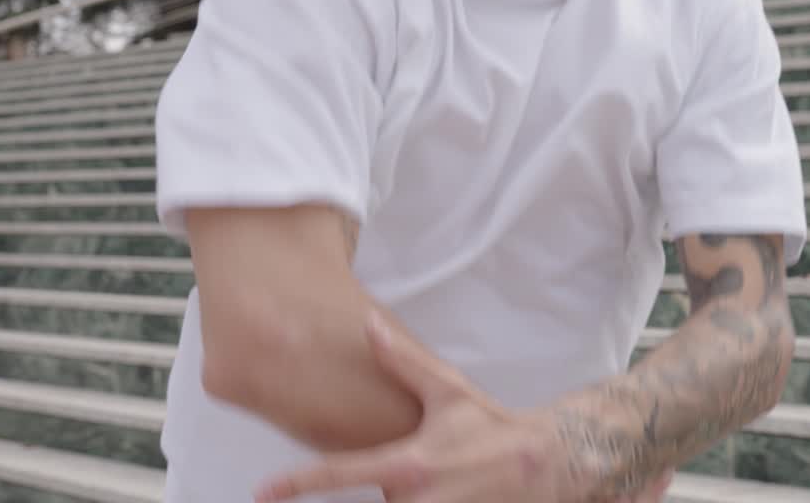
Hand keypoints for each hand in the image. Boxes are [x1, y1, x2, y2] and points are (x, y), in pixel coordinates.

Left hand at [254, 314, 674, 502]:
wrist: (545, 463)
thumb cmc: (492, 427)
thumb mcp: (448, 391)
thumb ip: (404, 361)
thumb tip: (368, 324)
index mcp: (411, 463)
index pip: (343, 473)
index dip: (299, 483)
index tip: (264, 490)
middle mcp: (419, 500)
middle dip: (374, 492)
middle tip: (394, 474)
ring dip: (401, 498)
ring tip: (434, 480)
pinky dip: (419, 502)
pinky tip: (439, 491)